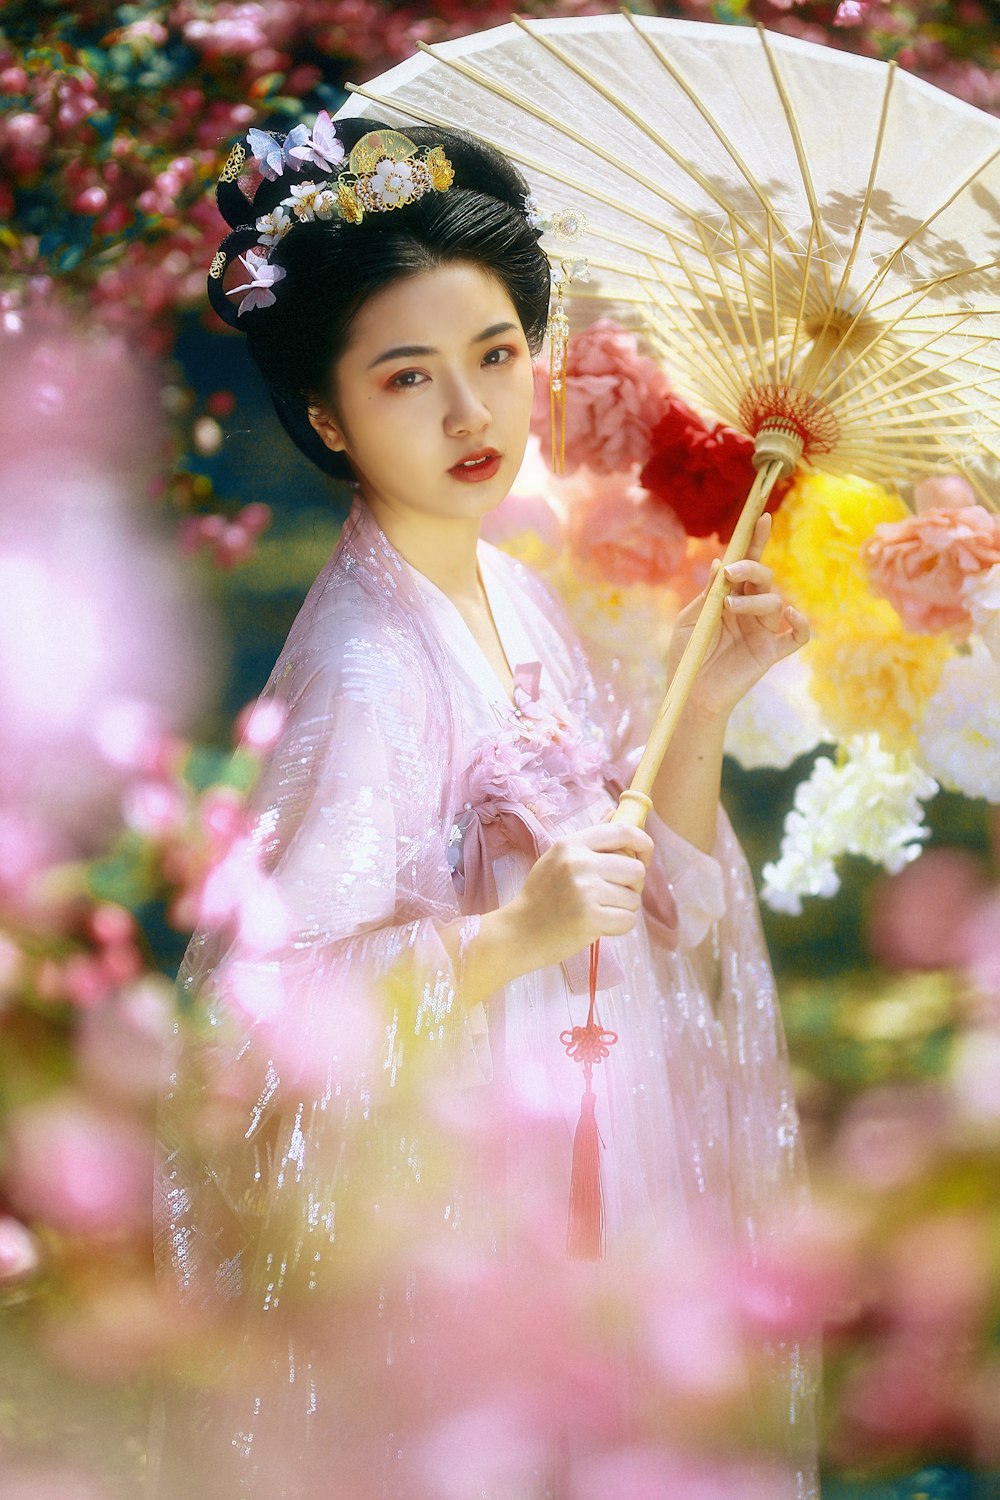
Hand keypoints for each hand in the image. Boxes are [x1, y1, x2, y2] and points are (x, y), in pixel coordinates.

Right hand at [506, 822, 653, 969]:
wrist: (519, 932)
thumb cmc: (542, 895)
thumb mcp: (558, 858)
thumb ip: (589, 839)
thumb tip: (616, 812)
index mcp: (572, 844)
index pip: (623, 832)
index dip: (643, 843)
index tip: (644, 857)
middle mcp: (579, 863)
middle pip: (636, 869)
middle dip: (633, 885)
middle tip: (615, 893)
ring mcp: (585, 892)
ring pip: (634, 898)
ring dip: (623, 908)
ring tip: (600, 910)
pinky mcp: (590, 919)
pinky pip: (628, 920)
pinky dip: (619, 926)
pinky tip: (599, 925)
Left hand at [667, 513, 808, 721]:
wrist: (690, 693)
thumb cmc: (687, 656)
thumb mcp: (690, 620)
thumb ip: (707, 594)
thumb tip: (721, 564)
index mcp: (730, 597)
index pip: (747, 564)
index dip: (756, 541)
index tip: (761, 517)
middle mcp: (750, 610)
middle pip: (763, 577)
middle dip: (750, 568)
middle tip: (731, 573)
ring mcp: (763, 630)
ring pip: (774, 602)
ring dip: (753, 600)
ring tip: (729, 608)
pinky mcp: (771, 653)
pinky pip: (797, 637)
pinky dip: (800, 624)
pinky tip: (790, 615)